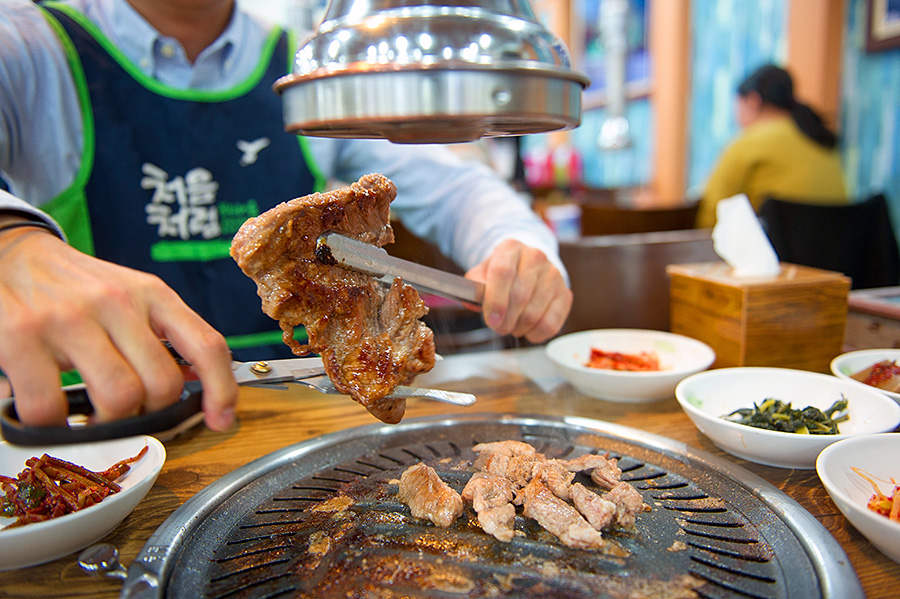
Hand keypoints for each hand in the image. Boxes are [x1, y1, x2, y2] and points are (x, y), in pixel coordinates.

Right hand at [0, 225, 237, 430]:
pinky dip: (54, 426)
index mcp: (152, 294)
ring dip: (109, 424)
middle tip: (131, 414)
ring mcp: (67, 318)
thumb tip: (198, 382)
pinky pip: (51, 407)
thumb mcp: (132, 296)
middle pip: (161, 385)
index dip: (222, 390)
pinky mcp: (20, 336)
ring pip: (118, 398)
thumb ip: (165, 335)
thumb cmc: (77, 287)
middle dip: (151, 413)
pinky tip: (53, 415)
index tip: (221, 421)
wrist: (12, 254)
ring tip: (94, 417)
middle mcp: (115, 302)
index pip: (206, 345)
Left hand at [465, 239, 571, 342]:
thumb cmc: (503, 272)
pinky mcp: (565, 294)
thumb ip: (473, 288)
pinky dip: (535, 334)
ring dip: (518, 327)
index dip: (495, 300)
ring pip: (534, 313)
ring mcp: (553, 275)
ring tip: (511, 325)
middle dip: (505, 320)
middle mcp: (535, 257)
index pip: (503, 273)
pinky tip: (527, 330)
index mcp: (511, 248)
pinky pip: (551, 324)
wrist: (530, 265)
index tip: (490, 320)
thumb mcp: (483, 273)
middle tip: (497, 327)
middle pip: (519, 296)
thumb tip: (471, 303)